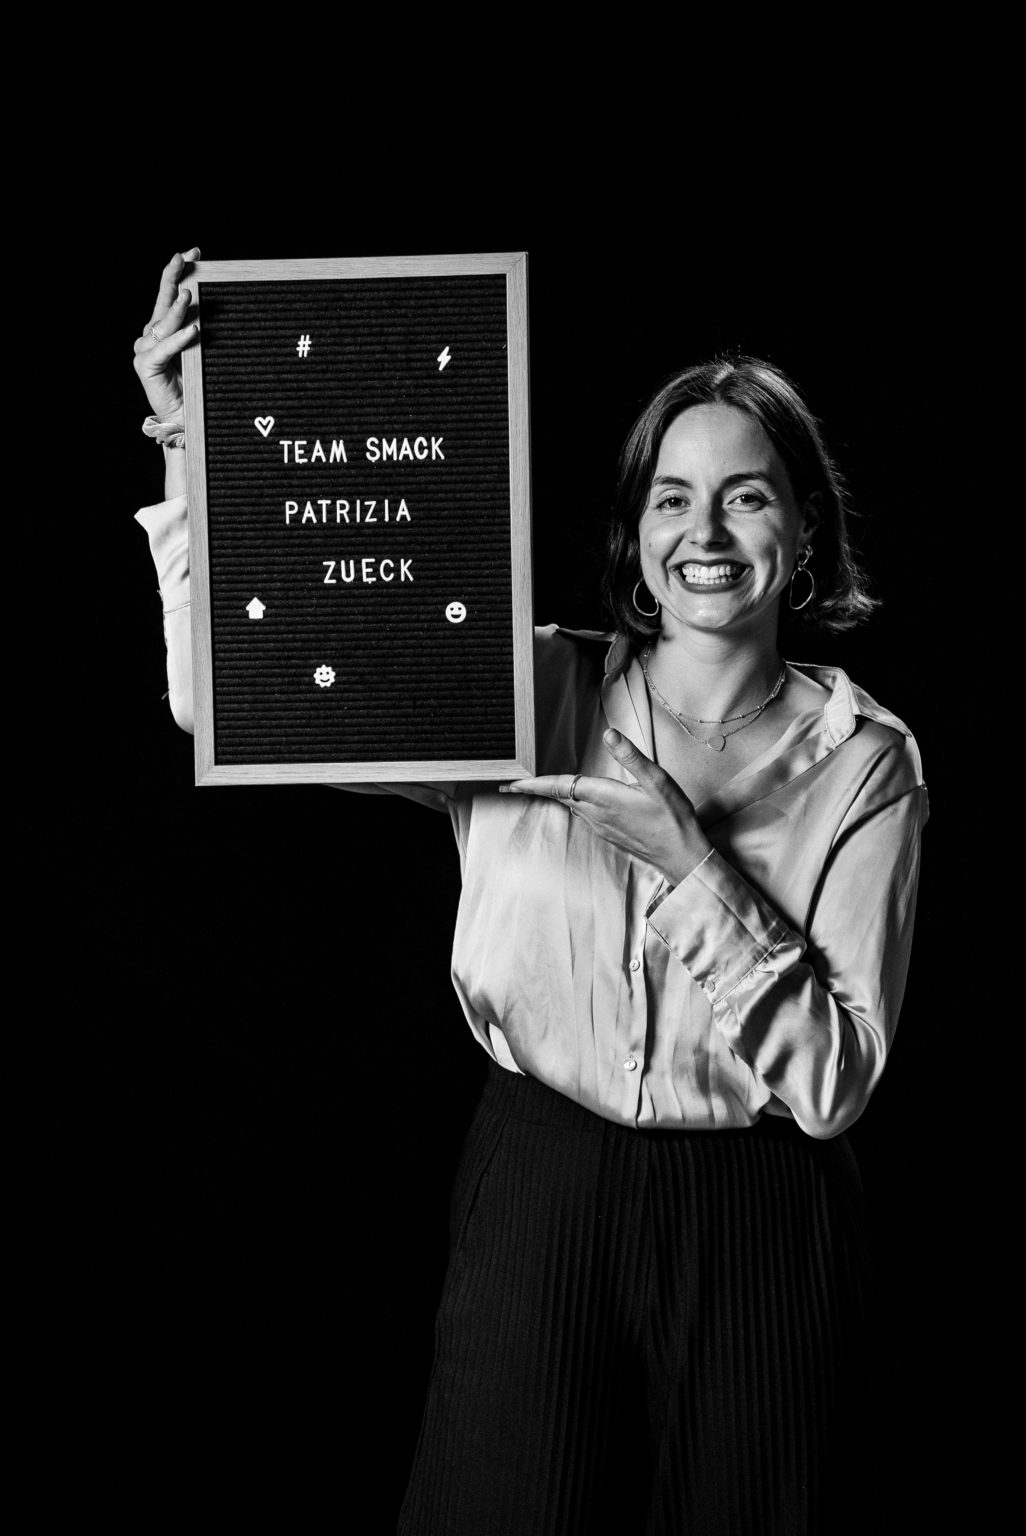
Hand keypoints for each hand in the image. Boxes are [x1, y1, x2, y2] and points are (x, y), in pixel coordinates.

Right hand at [133, 248, 200, 421]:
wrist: (186, 418)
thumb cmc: (198, 385)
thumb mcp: (203, 350)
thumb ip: (202, 327)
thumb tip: (218, 303)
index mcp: (165, 328)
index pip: (172, 293)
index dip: (180, 271)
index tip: (195, 251)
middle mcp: (151, 334)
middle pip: (163, 300)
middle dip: (174, 276)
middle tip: (184, 257)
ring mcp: (145, 348)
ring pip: (163, 324)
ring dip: (178, 309)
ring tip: (190, 294)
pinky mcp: (146, 365)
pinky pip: (165, 349)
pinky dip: (179, 340)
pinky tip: (193, 331)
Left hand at [500, 728, 712, 884]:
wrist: (682, 856)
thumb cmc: (672, 818)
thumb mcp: (658, 781)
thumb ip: (632, 757)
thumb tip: (610, 734)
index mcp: (603, 797)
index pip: (559, 786)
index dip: (533, 783)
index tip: (511, 783)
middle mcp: (596, 813)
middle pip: (560, 796)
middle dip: (536, 789)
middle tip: (512, 784)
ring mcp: (601, 826)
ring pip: (571, 806)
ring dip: (554, 795)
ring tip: (538, 786)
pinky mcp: (609, 833)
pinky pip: (583, 814)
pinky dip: (572, 803)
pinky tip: (577, 799)